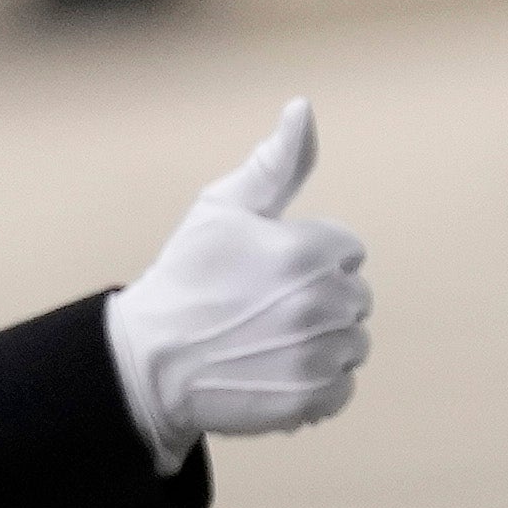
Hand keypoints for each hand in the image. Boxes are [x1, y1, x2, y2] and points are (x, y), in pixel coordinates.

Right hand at [114, 98, 371, 441]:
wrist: (150, 361)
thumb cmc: (185, 278)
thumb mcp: (222, 208)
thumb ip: (276, 164)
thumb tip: (303, 108)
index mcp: (306, 251)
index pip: (349, 251)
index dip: (313, 258)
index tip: (272, 272)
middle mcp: (320, 304)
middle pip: (357, 298)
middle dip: (322, 299)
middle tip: (267, 309)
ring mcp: (318, 355)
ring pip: (354, 344)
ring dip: (324, 343)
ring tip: (271, 341)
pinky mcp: (312, 399)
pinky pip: (344, 388)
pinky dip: (319, 385)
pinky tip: (278, 372)